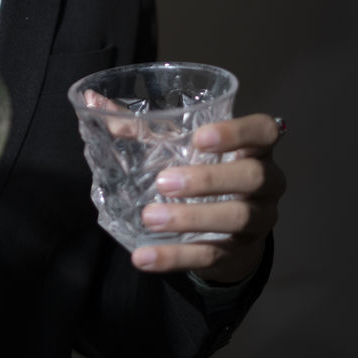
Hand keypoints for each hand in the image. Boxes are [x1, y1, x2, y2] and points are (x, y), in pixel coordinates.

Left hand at [131, 113, 286, 283]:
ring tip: (149, 218)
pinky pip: (211, 256)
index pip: (265, 130)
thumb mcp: (181, 148)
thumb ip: (140, 126)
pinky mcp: (239, 254)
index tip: (200, 138)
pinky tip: (143, 258)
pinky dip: (175, 257)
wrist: (231, 234)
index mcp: (254, 148)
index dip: (238, 132)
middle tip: (164, 182)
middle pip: (254, 176)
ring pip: (237, 218)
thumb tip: (91, 100)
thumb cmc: (204, 172)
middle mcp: (267, 183)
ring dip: (190, 218)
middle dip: (209, 178)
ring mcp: (258, 220)